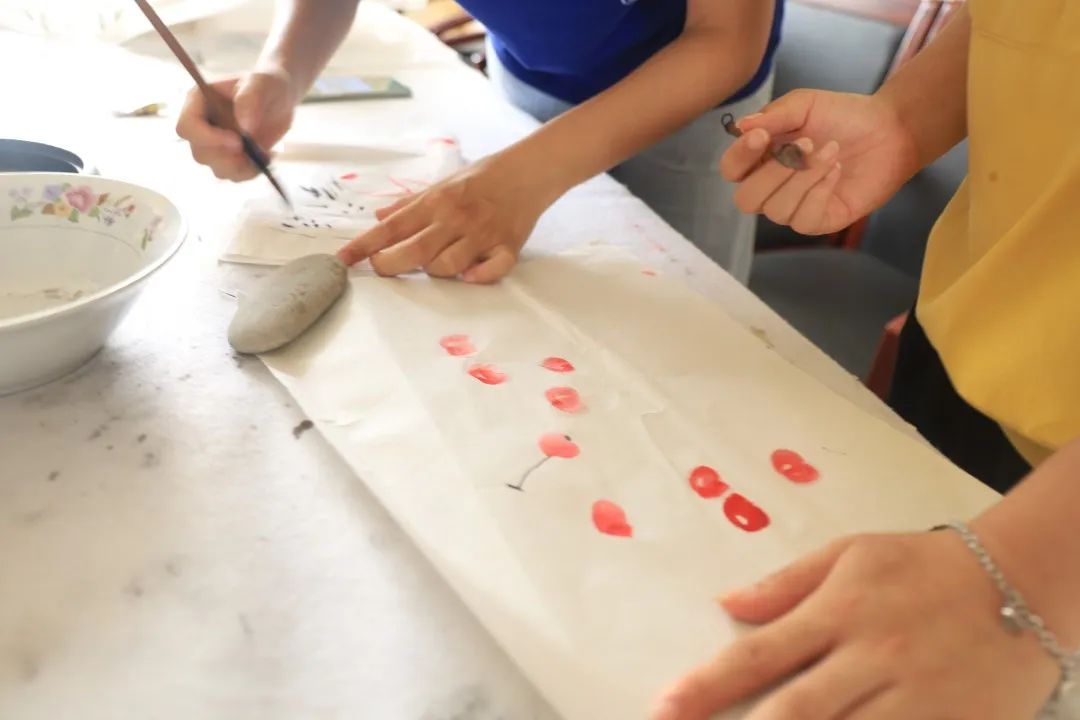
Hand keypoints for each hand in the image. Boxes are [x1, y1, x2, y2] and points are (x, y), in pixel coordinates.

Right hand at [175, 68, 297, 180]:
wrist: (279, 97)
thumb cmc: (265, 84)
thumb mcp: (261, 83)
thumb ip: (251, 99)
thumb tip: (244, 126)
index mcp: (198, 102)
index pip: (187, 127)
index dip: (208, 138)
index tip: (237, 141)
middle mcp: (202, 125)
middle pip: (200, 153)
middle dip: (228, 157)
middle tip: (254, 150)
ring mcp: (215, 144)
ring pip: (216, 169)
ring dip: (241, 168)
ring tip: (264, 153)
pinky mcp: (230, 158)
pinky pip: (233, 175)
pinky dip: (251, 172)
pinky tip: (266, 157)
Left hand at [336, 151, 557, 283]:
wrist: (528, 170)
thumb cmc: (481, 178)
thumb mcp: (441, 184)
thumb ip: (408, 205)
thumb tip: (377, 217)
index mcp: (436, 202)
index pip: (392, 227)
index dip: (364, 245)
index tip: (342, 260)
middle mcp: (455, 219)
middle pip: (414, 251)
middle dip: (391, 265)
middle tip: (383, 268)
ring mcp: (482, 234)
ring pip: (448, 266)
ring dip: (436, 271)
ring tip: (437, 263)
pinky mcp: (508, 247)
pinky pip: (491, 270)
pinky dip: (479, 276)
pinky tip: (471, 274)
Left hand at [651, 532, 1058, 719]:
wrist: (1022, 584)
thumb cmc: (924, 567)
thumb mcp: (852, 554)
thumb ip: (786, 584)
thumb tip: (726, 603)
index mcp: (839, 611)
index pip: (759, 655)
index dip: (708, 686)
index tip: (665, 707)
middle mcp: (871, 658)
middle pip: (794, 713)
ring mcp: (913, 700)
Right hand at [720, 89, 917, 234]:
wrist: (888, 129)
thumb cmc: (843, 116)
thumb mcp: (805, 105)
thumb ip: (772, 116)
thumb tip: (740, 127)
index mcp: (761, 159)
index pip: (732, 170)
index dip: (740, 156)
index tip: (761, 135)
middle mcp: (772, 188)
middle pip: (746, 200)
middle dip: (773, 174)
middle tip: (805, 144)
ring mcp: (795, 207)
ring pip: (777, 210)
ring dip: (805, 177)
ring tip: (832, 151)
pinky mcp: (820, 221)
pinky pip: (804, 219)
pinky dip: (820, 192)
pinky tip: (837, 172)